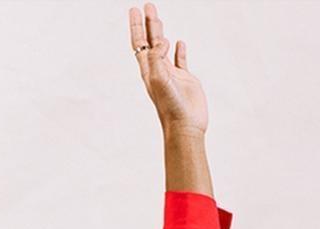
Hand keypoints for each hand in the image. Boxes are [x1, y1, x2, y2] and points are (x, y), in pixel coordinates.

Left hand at [129, 3, 207, 136]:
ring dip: (160, 33)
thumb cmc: (171, 107)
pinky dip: (179, 50)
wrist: (185, 126)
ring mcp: (171, 74)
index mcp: (148, 70)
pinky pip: (180, 60)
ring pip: (164, 48)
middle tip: (147, 5)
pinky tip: (179, 43)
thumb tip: (160, 41)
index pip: (139, 43)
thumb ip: (157, 59)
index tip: (134, 9)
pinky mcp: (185, 79)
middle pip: (150, 41)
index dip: (136, 26)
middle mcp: (157, 70)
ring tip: (157, 19)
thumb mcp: (160, 80)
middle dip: (148, 23)